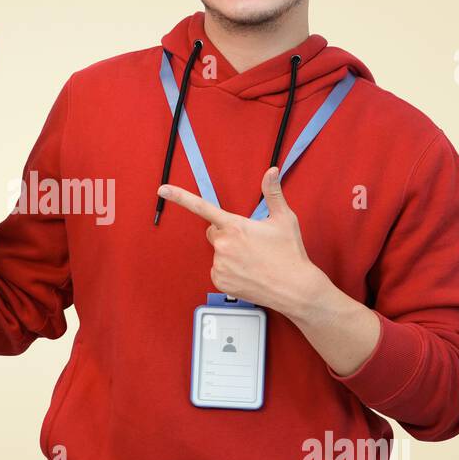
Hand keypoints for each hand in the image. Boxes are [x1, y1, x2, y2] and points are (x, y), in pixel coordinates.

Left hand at [157, 166, 327, 318]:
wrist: (295, 288)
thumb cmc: (290, 253)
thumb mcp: (284, 219)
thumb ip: (273, 193)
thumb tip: (271, 171)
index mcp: (235, 226)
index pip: (202, 207)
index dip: (180, 197)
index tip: (163, 189)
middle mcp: (223, 245)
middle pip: (214, 232)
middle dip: (227, 234)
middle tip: (250, 242)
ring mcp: (219, 265)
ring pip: (218, 252)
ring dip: (230, 253)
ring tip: (253, 260)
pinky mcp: (219, 281)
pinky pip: (218, 269)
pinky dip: (229, 270)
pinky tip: (248, 272)